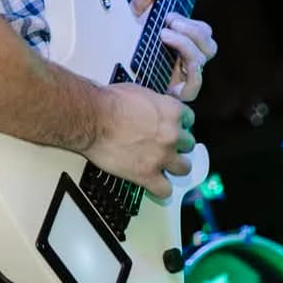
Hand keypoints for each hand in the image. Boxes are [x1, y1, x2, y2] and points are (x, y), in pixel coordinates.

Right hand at [84, 82, 195, 197]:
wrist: (94, 118)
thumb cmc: (109, 102)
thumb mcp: (138, 91)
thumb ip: (153, 103)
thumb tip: (152, 108)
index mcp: (171, 111)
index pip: (189, 119)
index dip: (180, 123)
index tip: (174, 126)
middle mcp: (172, 134)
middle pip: (188, 144)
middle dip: (178, 144)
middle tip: (166, 144)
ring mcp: (162, 156)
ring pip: (184, 168)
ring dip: (175, 166)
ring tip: (164, 165)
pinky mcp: (148, 175)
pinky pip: (165, 191)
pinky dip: (160, 190)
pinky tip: (154, 185)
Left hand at [130, 0, 216, 101]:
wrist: (105, 60)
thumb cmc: (125, 36)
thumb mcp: (135, 9)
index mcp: (183, 40)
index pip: (204, 32)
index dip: (191, 23)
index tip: (168, 15)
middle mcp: (186, 59)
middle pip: (209, 46)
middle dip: (192, 31)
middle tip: (168, 22)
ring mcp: (182, 77)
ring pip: (201, 61)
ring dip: (186, 44)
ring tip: (163, 35)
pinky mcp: (175, 94)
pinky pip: (195, 85)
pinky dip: (190, 70)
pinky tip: (174, 59)